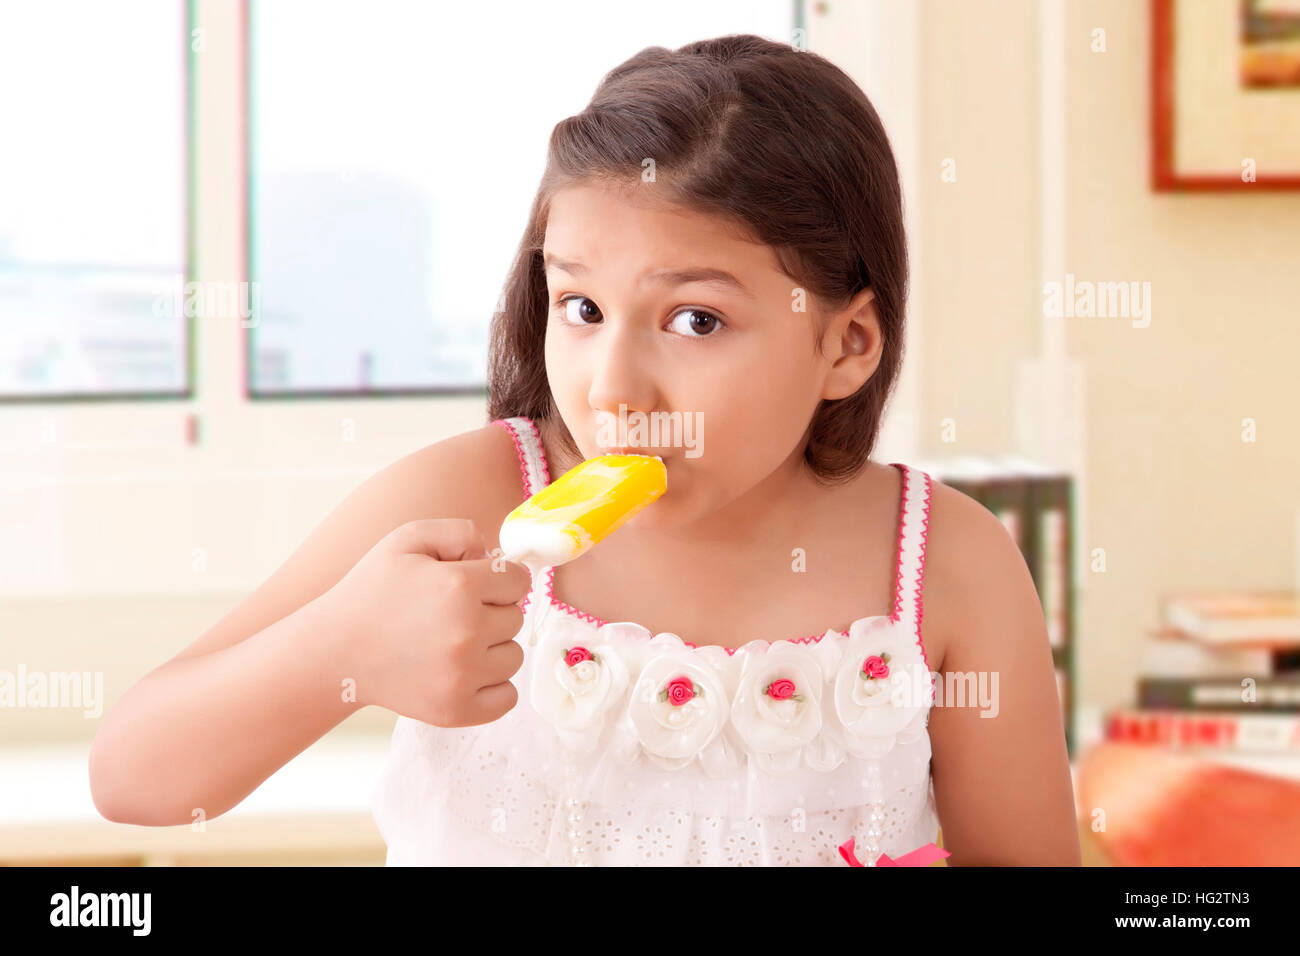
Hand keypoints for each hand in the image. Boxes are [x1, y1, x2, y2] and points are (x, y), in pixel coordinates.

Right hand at [320, 518, 531, 726]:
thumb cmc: (372, 591)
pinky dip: (493, 687)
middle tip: (452, 616)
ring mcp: (461, 676)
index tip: (473, 586)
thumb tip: (494, 556)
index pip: (519, 581)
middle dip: (492, 612)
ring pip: (513, 657)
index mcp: (459, 586)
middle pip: (516, 618)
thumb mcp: (408, 540)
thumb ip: (460, 532)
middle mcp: (466, 632)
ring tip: (453, 644)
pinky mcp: (456, 710)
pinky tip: (464, 672)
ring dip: (493, 649)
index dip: (498, 580)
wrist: (334, 651)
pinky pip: (507, 697)